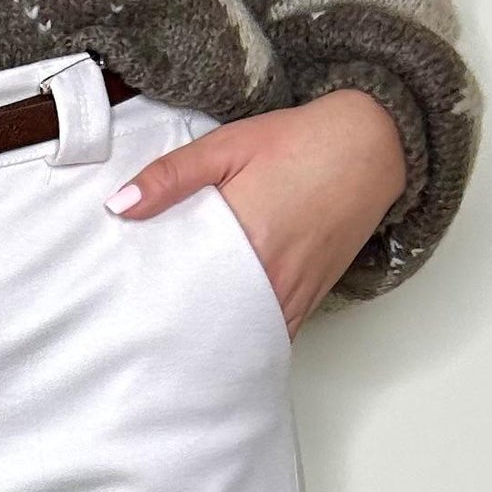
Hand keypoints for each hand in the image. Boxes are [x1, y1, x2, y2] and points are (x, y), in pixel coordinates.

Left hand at [106, 90, 407, 336]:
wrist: (371, 144)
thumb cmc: (299, 142)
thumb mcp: (228, 144)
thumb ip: (171, 176)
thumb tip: (119, 206)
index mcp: (244, 235)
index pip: (183, 287)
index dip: (152, 304)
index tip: (125, 312)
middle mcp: (270, 275)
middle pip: (208, 322)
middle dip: (174, 332)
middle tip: (139, 338)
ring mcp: (292, 293)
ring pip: (240, 338)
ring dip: (209, 343)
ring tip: (171, 349)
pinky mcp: (308, 300)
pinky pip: (270, 337)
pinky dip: (244, 343)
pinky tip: (218, 347)